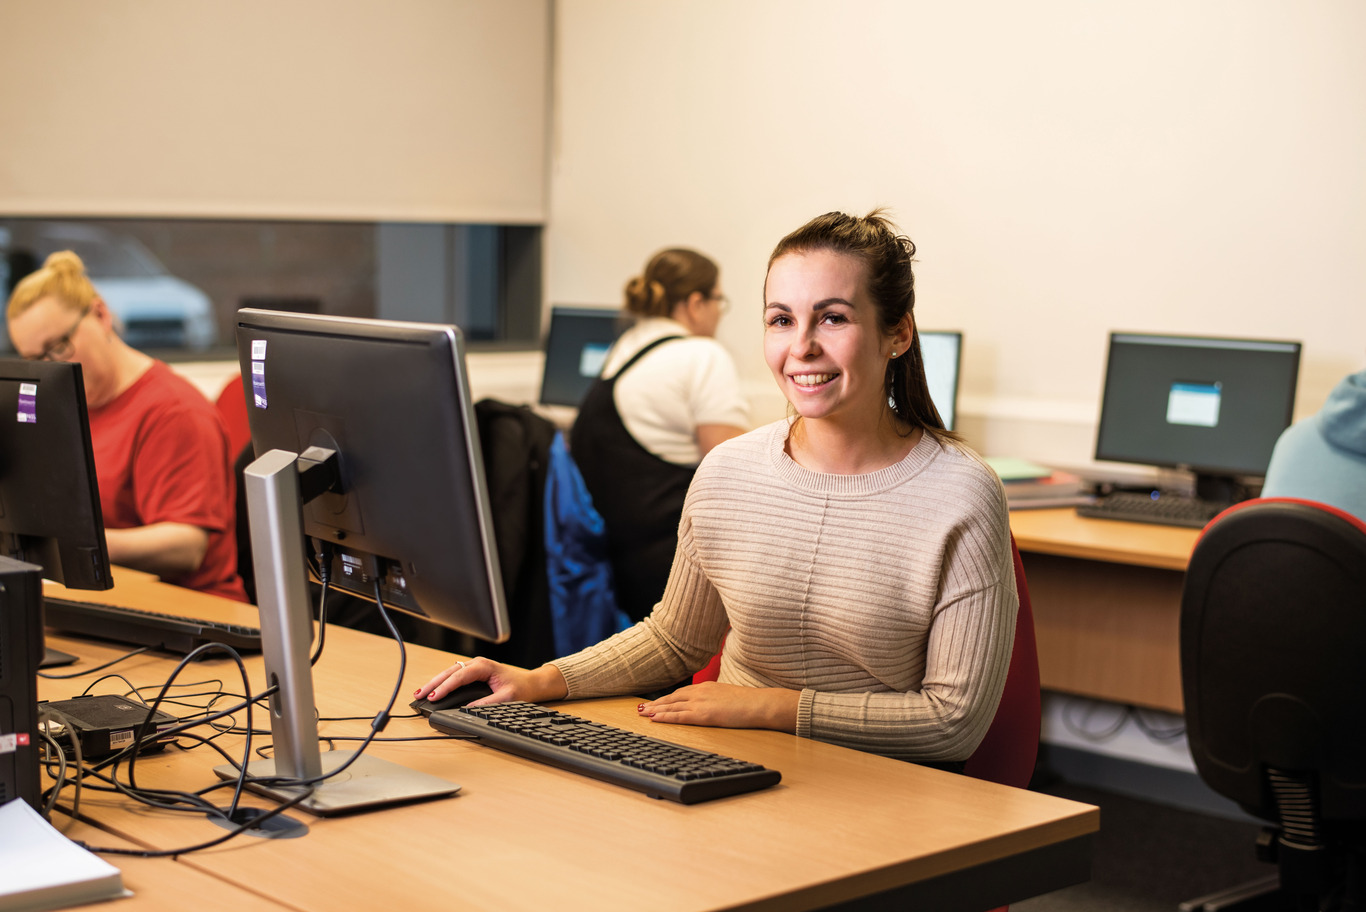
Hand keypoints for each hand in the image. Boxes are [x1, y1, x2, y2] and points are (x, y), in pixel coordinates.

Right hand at [414, 657, 567, 707]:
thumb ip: (487, 703)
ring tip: (420, 693)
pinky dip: (442, 683)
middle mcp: (477, 664)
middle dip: (433, 683)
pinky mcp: (473, 673)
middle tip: (419, 695)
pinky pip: (454, 676)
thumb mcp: (506, 698)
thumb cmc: (521, 688)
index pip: (460, 676)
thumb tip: (468, 709)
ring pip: (449, 673)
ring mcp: (474, 667)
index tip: (434, 696)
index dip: (446, 687)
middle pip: (450, 672)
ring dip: (435, 682)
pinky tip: (433, 690)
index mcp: (485, 666)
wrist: (531, 684)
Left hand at [637, 681, 798, 732]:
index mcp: (707, 687)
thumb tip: (712, 707)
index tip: (656, 702)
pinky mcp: (704, 714)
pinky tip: (655, 719)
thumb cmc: (750, 703)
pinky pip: (680, 716)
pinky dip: (665, 717)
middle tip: (641, 708)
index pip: (682, 693)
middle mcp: (701, 691)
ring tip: (643, 714)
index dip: (667, 698)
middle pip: (673, 698)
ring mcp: (701, 702)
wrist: (760, 704)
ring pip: (672, 706)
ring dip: (656, 710)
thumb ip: (717, 700)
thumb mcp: (729, 697)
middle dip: (656, 704)